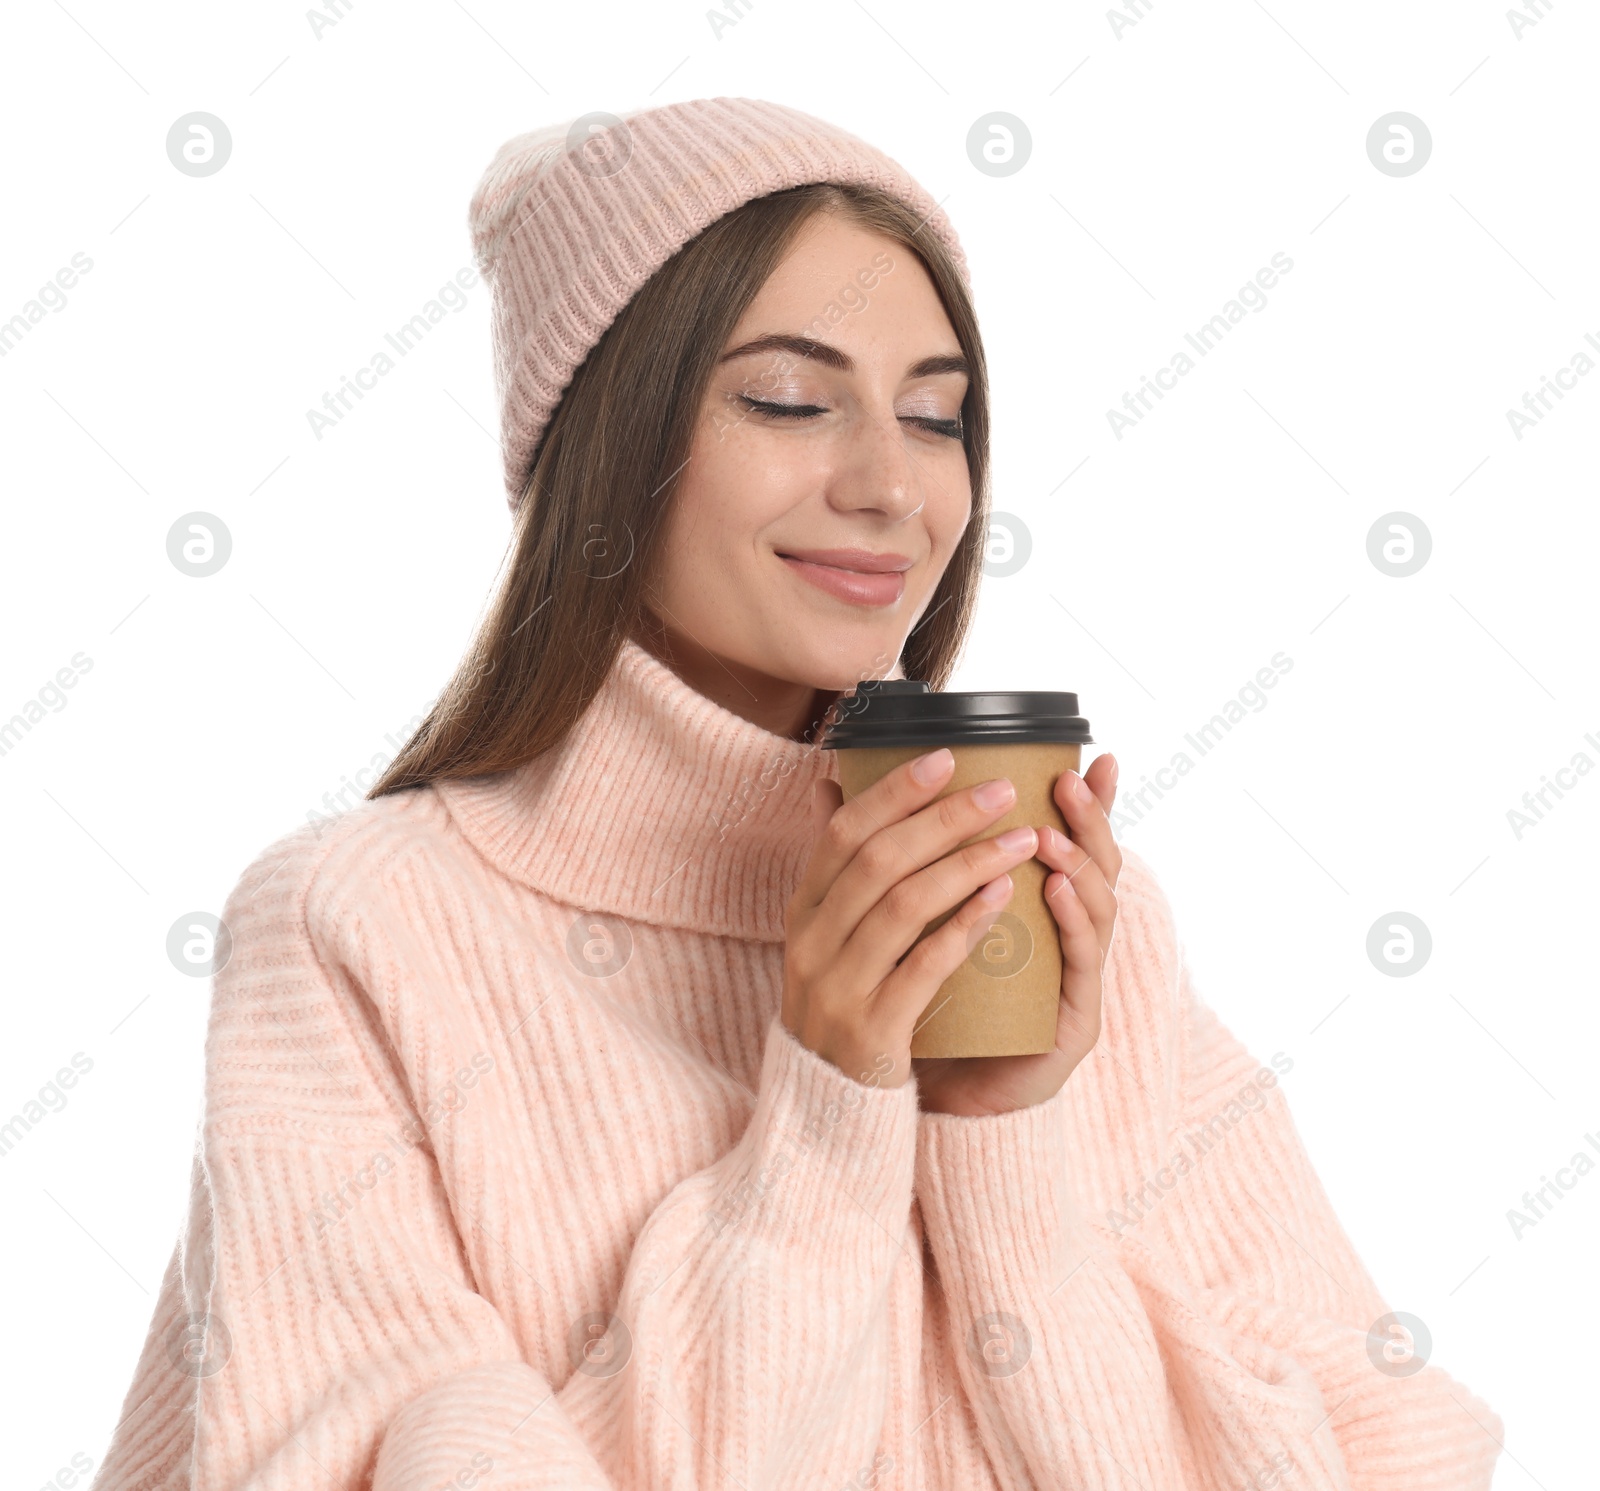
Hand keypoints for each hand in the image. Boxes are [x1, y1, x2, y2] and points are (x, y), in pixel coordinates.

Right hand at [782, 748, 1041, 1089]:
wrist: (828, 1109)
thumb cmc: (845, 1005)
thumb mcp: (827, 935)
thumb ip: (837, 868)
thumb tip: (832, 783)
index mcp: (803, 912)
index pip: (842, 834)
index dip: (893, 792)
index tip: (948, 757)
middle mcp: (810, 944)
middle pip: (878, 861)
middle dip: (944, 818)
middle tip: (1003, 790)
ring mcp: (837, 988)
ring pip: (904, 907)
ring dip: (967, 864)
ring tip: (1021, 839)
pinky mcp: (872, 1030)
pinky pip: (922, 967)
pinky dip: (964, 926)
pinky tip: (1002, 897)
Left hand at [914, 753, 1120, 1116]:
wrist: (933, 1100)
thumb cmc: (922, 1005)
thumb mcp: (904, 923)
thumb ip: (882, 854)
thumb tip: (829, 787)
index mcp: (1036, 909)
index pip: (1071, 842)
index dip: (1088, 802)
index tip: (1088, 754)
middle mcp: (1064, 938)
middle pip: (1095, 864)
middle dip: (1089, 817)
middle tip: (1066, 778)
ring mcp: (1073, 981)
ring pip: (1096, 907)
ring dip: (1077, 863)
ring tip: (1048, 832)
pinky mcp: (1073, 1024)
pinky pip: (1078, 964)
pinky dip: (1071, 922)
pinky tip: (1056, 891)